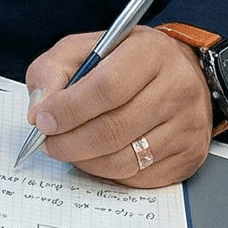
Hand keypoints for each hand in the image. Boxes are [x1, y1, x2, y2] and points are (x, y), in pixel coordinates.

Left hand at [24, 25, 211, 187]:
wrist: (182, 74)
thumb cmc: (127, 61)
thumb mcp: (85, 49)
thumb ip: (53, 70)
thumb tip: (39, 110)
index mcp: (150, 53)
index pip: (106, 88)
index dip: (69, 109)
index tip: (44, 120)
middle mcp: (177, 89)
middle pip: (113, 129)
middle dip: (69, 142)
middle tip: (49, 142)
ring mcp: (187, 126)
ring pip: (124, 160)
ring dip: (85, 161)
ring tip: (69, 149)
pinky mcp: (189, 156)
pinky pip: (138, 178)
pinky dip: (108, 173)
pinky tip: (97, 157)